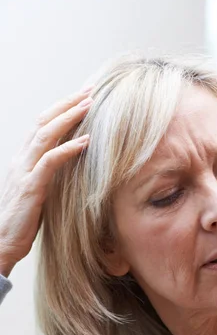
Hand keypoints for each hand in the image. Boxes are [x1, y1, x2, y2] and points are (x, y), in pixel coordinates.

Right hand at [0, 86, 93, 276]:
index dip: (61, 109)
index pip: (41, 125)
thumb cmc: (22, 222)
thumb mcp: (39, 192)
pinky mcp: (30, 189)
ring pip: (45, 135)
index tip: (82, 98)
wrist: (0, 243)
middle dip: (67, 104)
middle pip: (43, 122)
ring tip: (89, 105)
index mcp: (23, 160)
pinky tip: (86, 141)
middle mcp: (21, 160)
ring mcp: (24, 172)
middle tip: (89, 90)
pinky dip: (68, 149)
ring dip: (68, 118)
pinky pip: (49, 162)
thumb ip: (50, 177)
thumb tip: (72, 168)